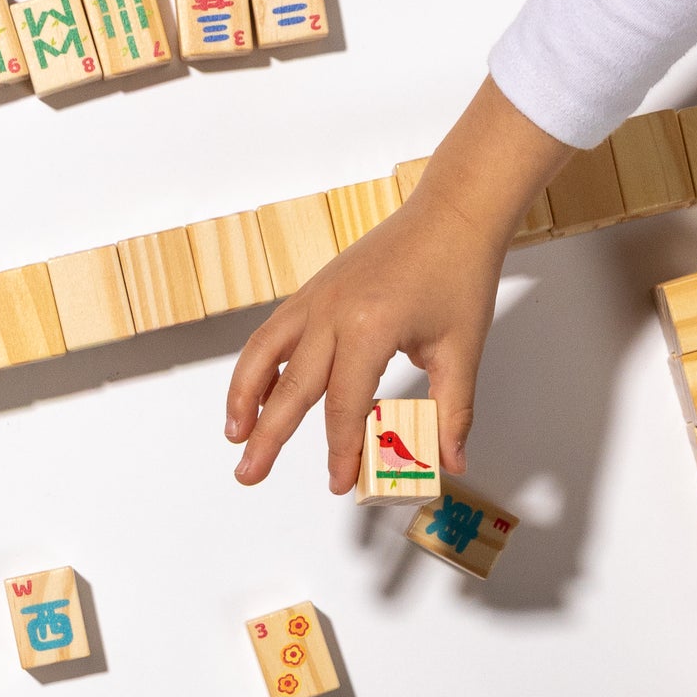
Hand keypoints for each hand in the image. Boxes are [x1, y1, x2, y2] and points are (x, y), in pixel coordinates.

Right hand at [225, 77, 567, 491]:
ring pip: (264, 355)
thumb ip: (452, 412)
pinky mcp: (312, 293)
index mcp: (370, 327)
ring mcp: (316, 299)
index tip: (340, 483)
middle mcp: (332, 312)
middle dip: (267, 438)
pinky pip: (272, 335)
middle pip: (290, 388)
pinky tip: (253, 398)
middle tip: (248, 475)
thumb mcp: (462, 351)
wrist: (451, 213)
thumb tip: (450, 462)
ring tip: (234, 437)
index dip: (340, 451)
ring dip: (244, 399)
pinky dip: (256, 368)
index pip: (344, 406)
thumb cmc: (458, 274)